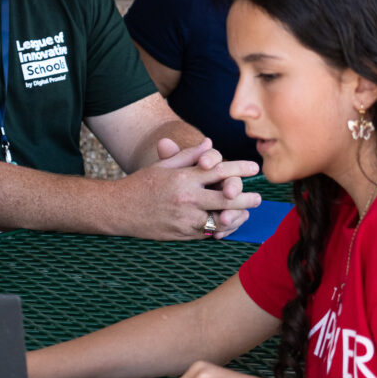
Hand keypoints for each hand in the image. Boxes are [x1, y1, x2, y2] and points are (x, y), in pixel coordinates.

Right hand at [114, 137, 259, 239]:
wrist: (119, 209)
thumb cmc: (141, 184)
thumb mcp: (163, 165)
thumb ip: (188, 155)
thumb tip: (209, 143)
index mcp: (184, 177)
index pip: (220, 170)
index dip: (240, 168)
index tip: (254, 168)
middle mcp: (187, 198)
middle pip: (227, 197)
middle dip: (246, 198)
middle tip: (257, 198)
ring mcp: (185, 218)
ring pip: (221, 218)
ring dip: (237, 217)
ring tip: (245, 214)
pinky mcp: (182, 234)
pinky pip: (208, 233)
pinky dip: (219, 230)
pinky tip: (226, 225)